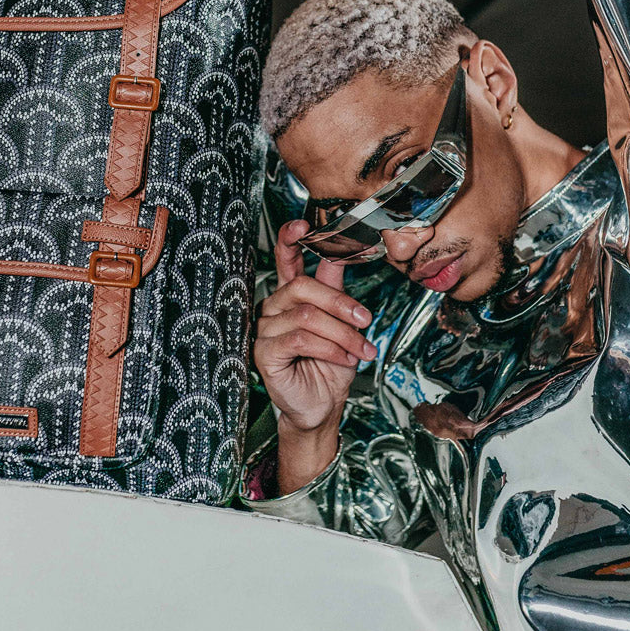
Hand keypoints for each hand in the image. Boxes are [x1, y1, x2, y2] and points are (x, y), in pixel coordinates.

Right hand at [254, 220, 375, 489]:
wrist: (323, 406)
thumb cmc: (331, 365)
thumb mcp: (343, 323)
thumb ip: (336, 288)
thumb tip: (341, 252)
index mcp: (292, 295)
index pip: (284, 259)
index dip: (290, 239)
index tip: (303, 224)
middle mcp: (274, 308)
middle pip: (302, 287)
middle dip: (340, 303)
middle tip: (366, 320)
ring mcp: (265, 330)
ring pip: (306, 316)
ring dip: (343, 334)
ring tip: (362, 351)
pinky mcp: (264, 353)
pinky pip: (299, 339)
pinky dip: (330, 349)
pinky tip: (345, 360)